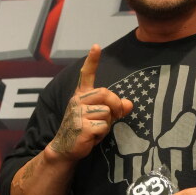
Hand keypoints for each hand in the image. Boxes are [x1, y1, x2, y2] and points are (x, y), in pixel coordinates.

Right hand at [49, 45, 132, 160]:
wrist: (65, 148)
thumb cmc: (84, 130)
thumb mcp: (101, 117)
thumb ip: (114, 109)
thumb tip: (129, 104)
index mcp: (80, 96)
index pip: (86, 75)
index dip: (92, 60)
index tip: (96, 46)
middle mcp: (77, 101)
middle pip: (106, 94)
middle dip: (115, 105)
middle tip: (114, 116)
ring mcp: (78, 113)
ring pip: (107, 112)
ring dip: (107, 123)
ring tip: (95, 129)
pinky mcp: (81, 126)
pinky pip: (103, 126)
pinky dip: (102, 133)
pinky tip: (92, 136)